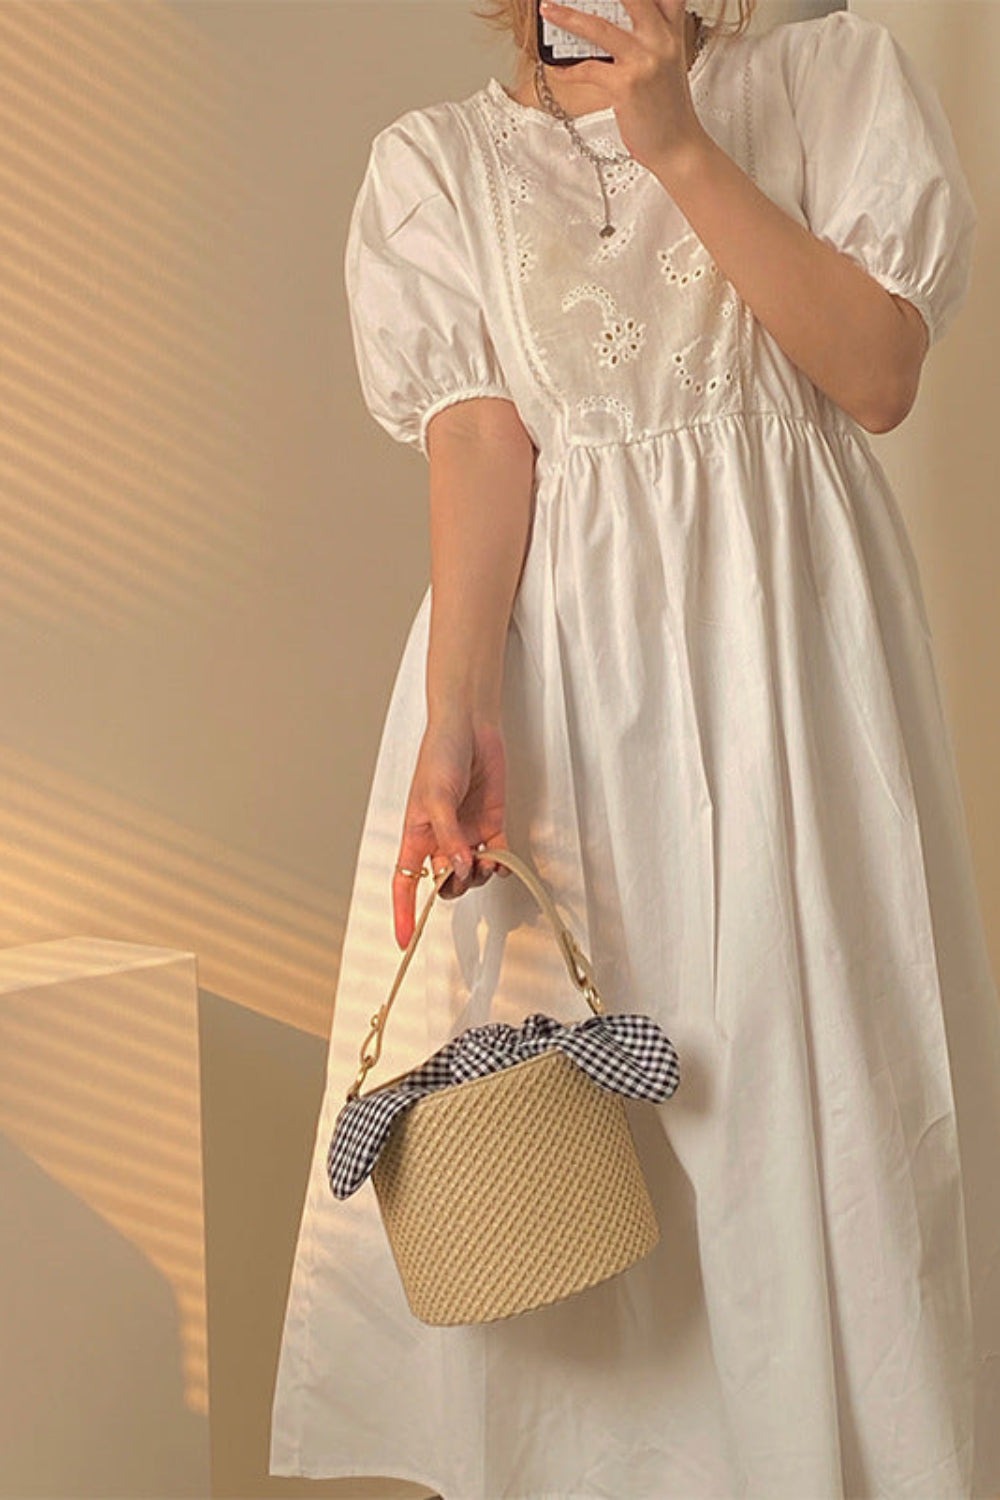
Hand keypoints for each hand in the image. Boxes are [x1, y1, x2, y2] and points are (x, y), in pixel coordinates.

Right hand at [392, 714, 510, 949]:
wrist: (471, 726)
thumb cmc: (440, 753)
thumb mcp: (437, 797)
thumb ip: (448, 837)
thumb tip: (458, 869)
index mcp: (416, 834)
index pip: (404, 882)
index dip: (403, 912)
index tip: (405, 940)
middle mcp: (441, 839)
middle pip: (444, 883)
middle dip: (455, 886)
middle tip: (464, 871)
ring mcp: (467, 834)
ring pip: (472, 874)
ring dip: (480, 875)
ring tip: (485, 859)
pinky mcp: (491, 825)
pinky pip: (496, 858)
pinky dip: (500, 865)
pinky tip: (500, 858)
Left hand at [537, 0, 708, 170]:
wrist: (678, 146)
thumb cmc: (668, 109)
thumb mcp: (667, 64)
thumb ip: (650, 38)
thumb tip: (613, 25)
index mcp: (672, 32)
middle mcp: (661, 41)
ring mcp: (644, 62)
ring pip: (600, 28)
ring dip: (569, 18)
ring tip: (548, 10)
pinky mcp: (627, 85)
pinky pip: (589, 70)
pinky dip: (569, 70)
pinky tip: (559, 69)